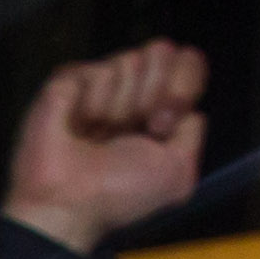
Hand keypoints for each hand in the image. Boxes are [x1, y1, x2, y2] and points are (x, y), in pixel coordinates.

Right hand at [2, 43, 207, 254]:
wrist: (72, 207)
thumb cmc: (118, 197)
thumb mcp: (179, 172)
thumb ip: (194, 131)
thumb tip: (187, 110)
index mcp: (157, 107)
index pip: (187, 60)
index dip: (183, 85)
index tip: (162, 125)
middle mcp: (129, 92)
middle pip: (162, 51)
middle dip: (154, 93)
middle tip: (133, 130)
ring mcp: (96, 86)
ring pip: (130, 60)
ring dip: (119, 107)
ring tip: (99, 136)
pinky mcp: (65, 85)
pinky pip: (97, 71)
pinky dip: (92, 103)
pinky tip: (79, 127)